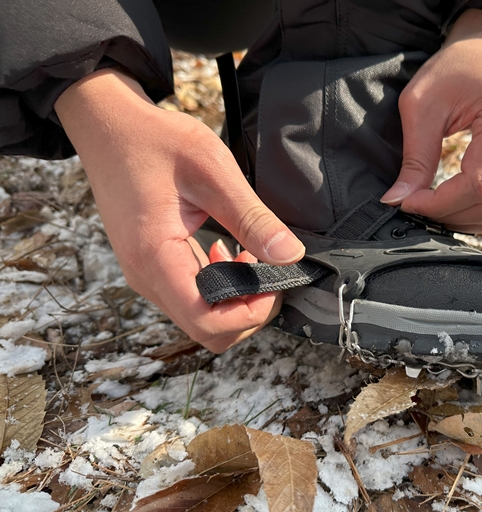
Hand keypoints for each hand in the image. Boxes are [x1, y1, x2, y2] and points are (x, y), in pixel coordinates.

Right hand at [55, 69, 304, 351]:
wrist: (107, 127)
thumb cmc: (153, 140)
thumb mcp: (211, 169)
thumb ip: (251, 216)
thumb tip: (291, 256)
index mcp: (156, 258)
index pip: (207, 322)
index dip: (250, 312)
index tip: (274, 280)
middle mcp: (147, 278)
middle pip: (209, 332)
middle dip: (249, 310)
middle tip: (268, 269)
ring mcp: (148, 276)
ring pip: (202, 319)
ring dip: (236, 298)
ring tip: (250, 255)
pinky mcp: (154, 268)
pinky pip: (193, 299)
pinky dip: (221, 287)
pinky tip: (230, 252)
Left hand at [380, 9, 481, 233]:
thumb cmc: (456, 68)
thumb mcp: (423, 103)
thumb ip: (415, 156)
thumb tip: (398, 200)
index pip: (479, 184)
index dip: (440, 204)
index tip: (409, 202)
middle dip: (452, 216)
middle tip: (420, 208)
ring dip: (470, 222)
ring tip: (439, 209)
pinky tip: (462, 207)